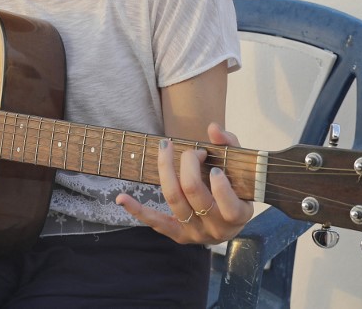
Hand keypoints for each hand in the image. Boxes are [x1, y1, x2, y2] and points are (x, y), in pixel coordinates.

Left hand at [116, 123, 253, 244]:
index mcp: (237, 215)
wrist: (232, 216)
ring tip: (166, 148)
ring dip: (166, 170)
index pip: (226, 199)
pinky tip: (121, 198)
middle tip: (192, 151)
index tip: (211, 159)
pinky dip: (137, 210)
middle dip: (189, 163)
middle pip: (193, 191)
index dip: (218, 180)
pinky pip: (155, 222)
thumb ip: (230, 144)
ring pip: (174, 199)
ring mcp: (196, 233)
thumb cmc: (237, 186)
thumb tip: (213, 128)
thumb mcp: (240, 167)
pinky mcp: (178, 234)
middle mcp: (216, 229)